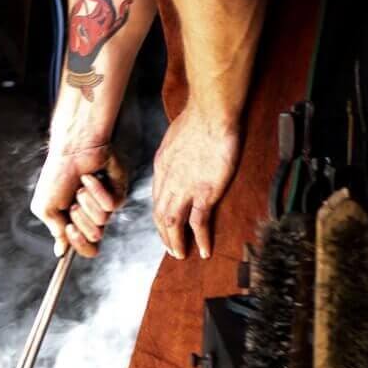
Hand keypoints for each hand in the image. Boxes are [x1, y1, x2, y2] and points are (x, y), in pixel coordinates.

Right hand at [31, 147, 120, 258]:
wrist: (71, 151)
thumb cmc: (57, 174)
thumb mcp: (45, 207)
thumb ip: (56, 231)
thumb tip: (60, 252)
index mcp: (76, 221)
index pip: (85, 247)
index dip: (78, 243)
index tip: (68, 229)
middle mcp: (92, 216)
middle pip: (94, 238)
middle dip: (80, 219)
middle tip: (72, 201)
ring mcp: (106, 205)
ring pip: (102, 221)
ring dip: (86, 202)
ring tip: (80, 186)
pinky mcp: (118, 192)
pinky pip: (111, 206)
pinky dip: (97, 191)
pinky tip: (90, 177)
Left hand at [150, 112, 241, 260]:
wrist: (210, 113)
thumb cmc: (199, 118)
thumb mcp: (177, 137)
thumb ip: (177, 152)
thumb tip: (182, 155)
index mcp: (162, 166)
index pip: (157, 197)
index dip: (160, 215)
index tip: (165, 225)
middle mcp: (168, 180)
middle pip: (160, 214)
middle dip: (164, 234)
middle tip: (171, 248)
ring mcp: (185, 188)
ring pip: (173, 222)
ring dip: (176, 241)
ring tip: (181, 254)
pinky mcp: (204, 191)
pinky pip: (198, 222)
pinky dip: (200, 238)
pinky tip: (204, 250)